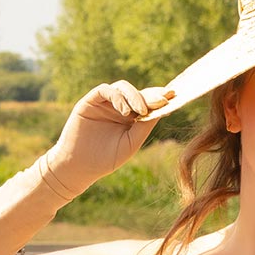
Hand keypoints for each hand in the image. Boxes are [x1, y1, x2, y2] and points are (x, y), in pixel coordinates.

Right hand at [44, 80, 175, 196]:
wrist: (80, 166)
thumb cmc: (106, 158)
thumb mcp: (131, 143)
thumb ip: (144, 127)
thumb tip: (161, 110)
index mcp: (131, 118)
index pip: (147, 103)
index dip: (159, 99)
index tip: (173, 96)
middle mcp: (119, 107)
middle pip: (138, 93)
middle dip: (152, 95)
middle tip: (164, 98)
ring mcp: (105, 103)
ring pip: (123, 87)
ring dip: (135, 96)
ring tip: (141, 111)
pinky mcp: (90, 101)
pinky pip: (106, 90)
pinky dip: (117, 97)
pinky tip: (124, 111)